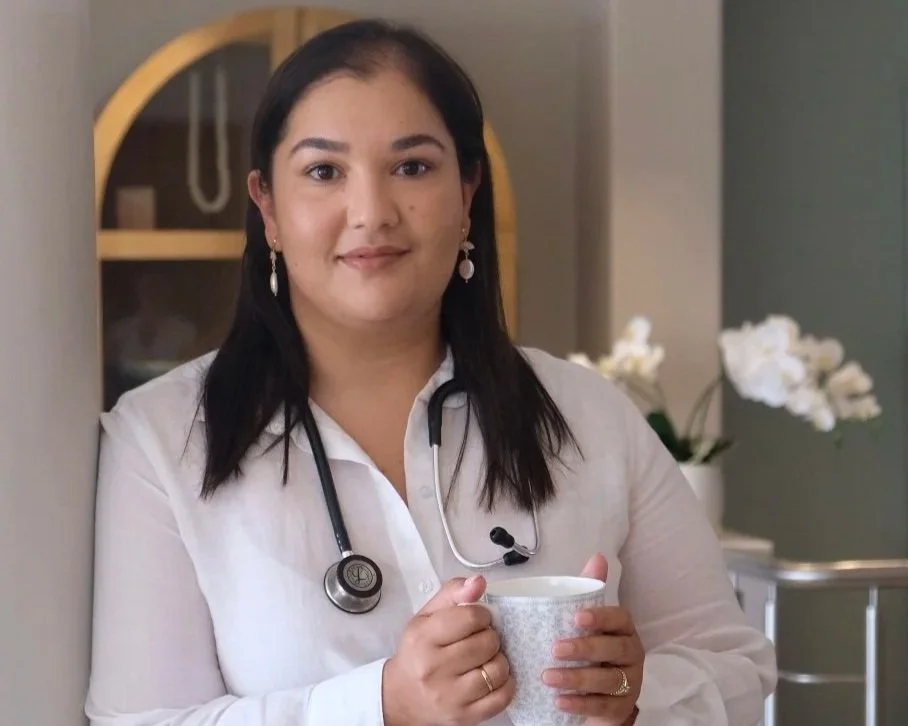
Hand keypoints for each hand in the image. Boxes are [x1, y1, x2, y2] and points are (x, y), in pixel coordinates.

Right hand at [382, 575, 514, 725]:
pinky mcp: (464, 716)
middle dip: (490, 637)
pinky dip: (505, 684)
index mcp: (424, 638)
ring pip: (497, 670)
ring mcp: (450, 696)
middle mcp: (434, 668)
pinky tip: (493, 677)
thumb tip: (479, 582)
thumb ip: (453, 593)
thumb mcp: (427, 616)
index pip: (471, 617)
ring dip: (499, 660)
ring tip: (486, 659)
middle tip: (480, 640)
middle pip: (487, 643)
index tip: (478, 619)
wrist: (402, 697)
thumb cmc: (418, 650)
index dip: (482, 615)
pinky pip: (502, 697)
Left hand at [543, 554, 643, 724]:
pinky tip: (558, 701)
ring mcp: (629, 683)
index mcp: (623, 630)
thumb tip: (598, 557)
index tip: (577, 616)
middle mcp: (631, 655)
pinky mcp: (620, 708)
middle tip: (556, 649)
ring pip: (608, 681)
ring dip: (577, 678)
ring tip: (548, 677)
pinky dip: (580, 704)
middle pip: (614, 650)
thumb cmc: (590, 652)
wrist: (598, 695)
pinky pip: (603, 707)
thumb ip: (588, 592)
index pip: (620, 618)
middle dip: (585, 648)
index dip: (602, 617)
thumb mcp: (587, 623)